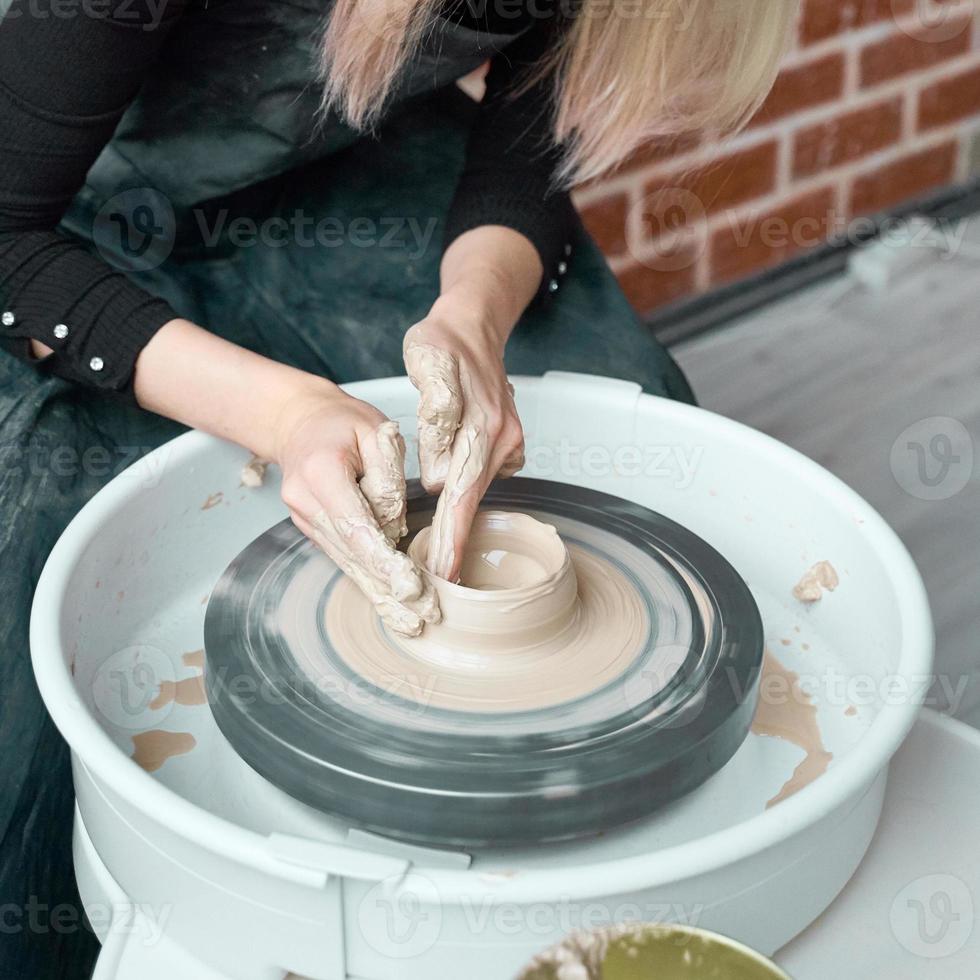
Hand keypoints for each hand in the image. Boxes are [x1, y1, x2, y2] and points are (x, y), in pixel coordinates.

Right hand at [271, 379, 439, 635]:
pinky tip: (391, 608)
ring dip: (380, 596)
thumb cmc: (342, 423)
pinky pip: (345, 559)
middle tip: (424, 615)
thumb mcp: (375, 430)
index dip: (383, 560)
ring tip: (412, 623)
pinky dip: (368, 582)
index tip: (410, 586)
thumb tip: (394, 525)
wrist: (299, 422)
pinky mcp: (314, 530)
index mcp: (321, 473)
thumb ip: (388, 475)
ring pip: (347, 564)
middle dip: (388, 588)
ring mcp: (305, 520)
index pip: (356, 525)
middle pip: (352, 554)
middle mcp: (305, 502)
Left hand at [404, 310, 524, 581]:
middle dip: (457, 543)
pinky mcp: (504, 441)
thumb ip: (437, 414)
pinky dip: (467, 495)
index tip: (444, 571)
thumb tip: (440, 473)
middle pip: (472, 500)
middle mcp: (501, 439)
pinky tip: (452, 510)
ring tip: (444, 559)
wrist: (473, 324)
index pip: (462, 493)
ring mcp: (508, 441)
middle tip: (441, 583)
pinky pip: (484, 475)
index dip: (452, 535)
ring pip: (478, 489)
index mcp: (483, 427)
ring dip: (460, 521)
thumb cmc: (444, 344)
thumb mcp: (429, 362)